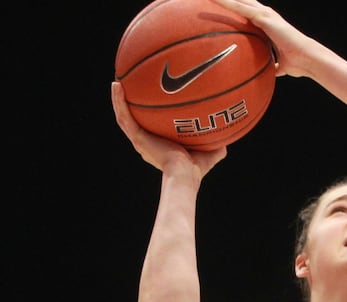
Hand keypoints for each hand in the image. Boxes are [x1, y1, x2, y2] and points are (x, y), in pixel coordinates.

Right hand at [111, 82, 225, 175]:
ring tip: (117, 81)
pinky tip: (116, 85)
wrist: (184, 175)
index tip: (152, 103)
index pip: (153, 127)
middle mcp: (148, 142)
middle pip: (137, 119)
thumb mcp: (210, 154)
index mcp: (160, 145)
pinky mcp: (137, 138)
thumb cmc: (196, 170)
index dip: (151, 116)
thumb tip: (230, 136)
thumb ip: (218, 145)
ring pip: (126, 115)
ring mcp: (140, 140)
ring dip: (120, 99)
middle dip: (133, 104)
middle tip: (131, 87)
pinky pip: (124, 116)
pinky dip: (118, 101)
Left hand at [209, 0, 316, 77]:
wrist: (307, 59)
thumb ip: (273, 66)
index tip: (219, 7)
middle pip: (241, 2)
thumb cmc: (298, 64)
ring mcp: (264, 14)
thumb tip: (268, 75)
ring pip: (238, 1)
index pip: (247, 12)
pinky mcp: (263, 17)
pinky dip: (227, 3)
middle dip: (226, 0)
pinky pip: (240, 8)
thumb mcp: (282, 66)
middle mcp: (265, 15)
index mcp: (267, 24)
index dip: (235, 8)